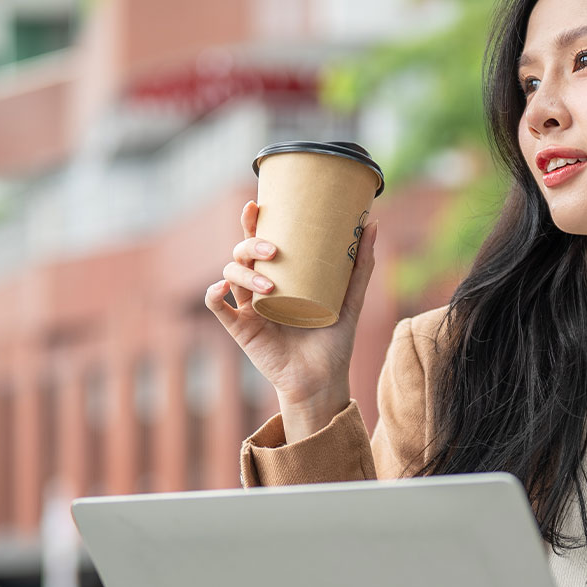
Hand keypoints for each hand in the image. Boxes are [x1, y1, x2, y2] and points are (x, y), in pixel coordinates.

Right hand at [205, 198, 379, 412]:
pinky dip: (214, 294)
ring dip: (243, 274)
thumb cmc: (334, 342)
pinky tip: (221, 289)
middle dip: (250, 244)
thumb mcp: (351, 300)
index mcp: (281, 276)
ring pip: (230, 275)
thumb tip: (372, 224)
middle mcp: (260, 288)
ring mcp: (248, 308)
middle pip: (242, 253)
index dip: (253, 221)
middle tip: (274, 251)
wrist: (322, 381)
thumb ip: (361, 266)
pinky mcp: (241, 330)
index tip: (257, 205)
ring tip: (268, 286)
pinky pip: (218, 307)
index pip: (262, 242)